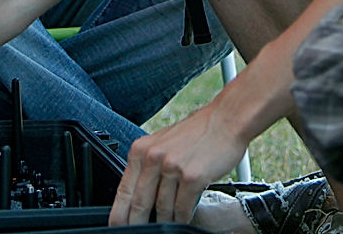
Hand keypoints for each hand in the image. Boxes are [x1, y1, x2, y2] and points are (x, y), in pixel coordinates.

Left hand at [109, 105, 247, 225]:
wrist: (226, 120)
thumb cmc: (196, 133)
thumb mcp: (162, 144)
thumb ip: (148, 166)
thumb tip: (139, 197)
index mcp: (142, 150)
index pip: (124, 189)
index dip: (119, 213)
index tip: (116, 226)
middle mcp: (154, 157)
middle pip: (139, 203)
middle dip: (137, 223)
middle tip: (137, 233)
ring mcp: (172, 167)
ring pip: (162, 209)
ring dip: (165, 221)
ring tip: (167, 225)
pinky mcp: (192, 177)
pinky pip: (182, 208)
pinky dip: (182, 218)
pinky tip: (183, 220)